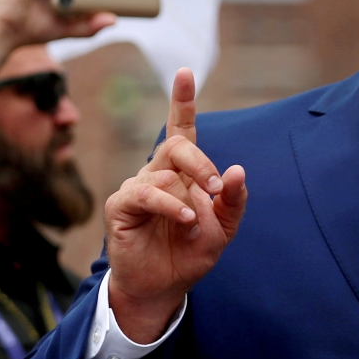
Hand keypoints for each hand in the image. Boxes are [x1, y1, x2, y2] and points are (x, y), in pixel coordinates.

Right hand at [104, 68, 246, 342]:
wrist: (164, 286)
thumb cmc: (191, 252)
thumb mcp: (224, 227)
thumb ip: (233, 199)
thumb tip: (236, 169)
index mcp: (183, 171)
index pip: (182, 128)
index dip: (182, 100)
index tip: (185, 72)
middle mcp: (158, 172)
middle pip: (176, 144)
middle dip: (200, 162)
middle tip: (215, 187)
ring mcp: (137, 186)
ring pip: (165, 173)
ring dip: (188, 198)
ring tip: (195, 223)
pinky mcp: (121, 205)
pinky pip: (148, 193)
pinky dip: (171, 206)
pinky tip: (185, 221)